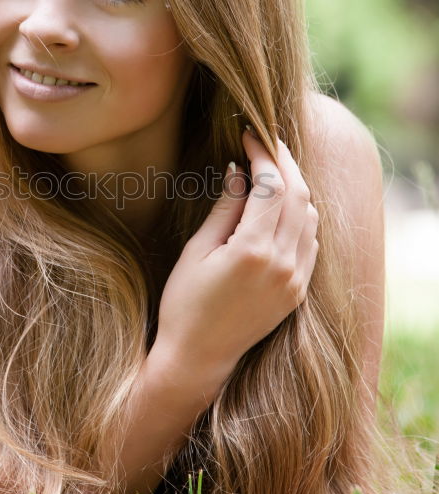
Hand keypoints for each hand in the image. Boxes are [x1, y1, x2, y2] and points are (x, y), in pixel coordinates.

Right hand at [151, 128, 318, 400]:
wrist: (197, 358)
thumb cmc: (184, 304)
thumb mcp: (197, 251)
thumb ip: (225, 209)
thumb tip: (240, 171)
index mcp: (253, 251)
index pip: (271, 185)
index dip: (263, 154)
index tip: (249, 135)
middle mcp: (283, 264)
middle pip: (298, 194)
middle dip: (283, 162)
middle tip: (264, 143)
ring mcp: (295, 280)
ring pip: (310, 216)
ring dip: (294, 188)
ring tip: (269, 173)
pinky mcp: (298, 292)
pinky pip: (310, 241)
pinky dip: (299, 217)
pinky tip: (277, 209)